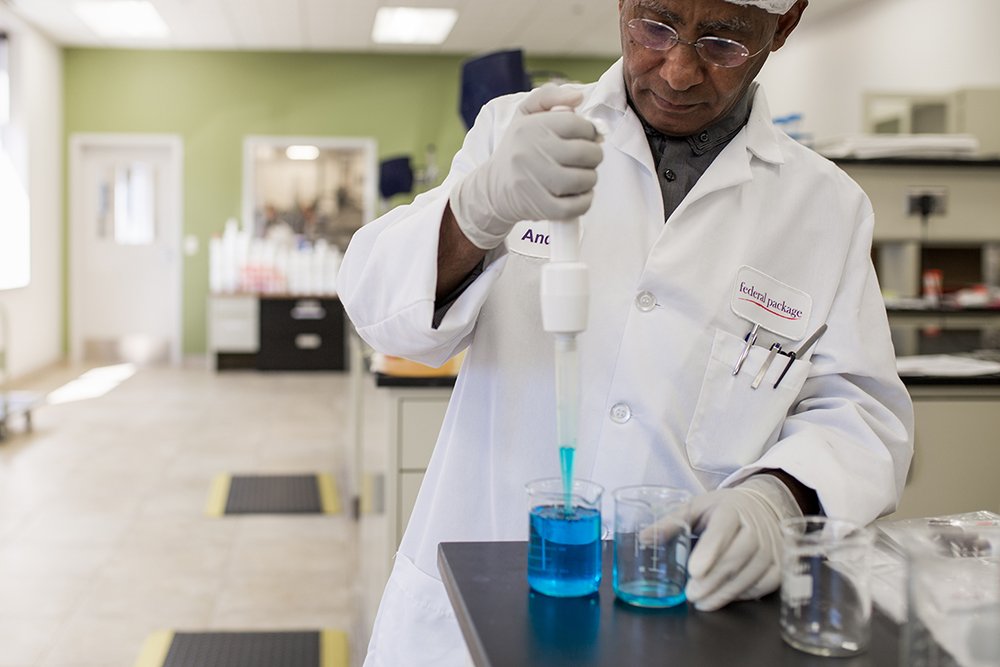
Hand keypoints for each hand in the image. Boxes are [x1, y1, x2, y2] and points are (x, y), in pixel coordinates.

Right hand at [450, 84, 603, 248]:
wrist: (493, 188)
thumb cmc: (518, 148)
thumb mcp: (526, 114)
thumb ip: (550, 96)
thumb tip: (577, 97)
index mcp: (530, 127)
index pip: (578, 124)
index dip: (589, 131)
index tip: (584, 137)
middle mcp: (530, 153)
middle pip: (586, 152)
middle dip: (593, 155)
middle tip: (584, 158)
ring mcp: (535, 182)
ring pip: (585, 179)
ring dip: (589, 177)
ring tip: (579, 175)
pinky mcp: (541, 207)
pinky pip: (578, 205)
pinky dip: (585, 200)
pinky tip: (577, 193)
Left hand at [684, 475, 802, 610]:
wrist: (763, 507)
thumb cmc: (723, 509)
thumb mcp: (696, 507)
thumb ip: (671, 522)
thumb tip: (643, 538)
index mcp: (731, 509)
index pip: (722, 529)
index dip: (709, 550)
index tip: (694, 570)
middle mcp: (755, 527)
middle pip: (736, 557)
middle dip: (712, 579)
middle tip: (691, 595)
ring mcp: (771, 547)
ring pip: (750, 574)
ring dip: (724, 592)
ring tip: (701, 603)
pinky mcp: (779, 564)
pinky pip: (763, 584)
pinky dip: (743, 594)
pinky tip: (724, 597)